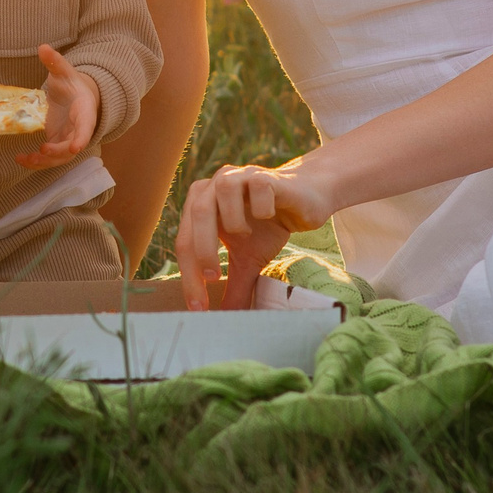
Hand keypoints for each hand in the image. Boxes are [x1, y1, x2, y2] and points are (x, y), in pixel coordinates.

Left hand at [16, 43, 99, 169]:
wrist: (75, 95)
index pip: (86, 127)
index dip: (82, 138)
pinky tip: (21, 159)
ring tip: (26, 159)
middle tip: (43, 150)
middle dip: (59, 152)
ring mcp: (67, 139)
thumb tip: (43, 47)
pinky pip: (49, 158)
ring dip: (45, 162)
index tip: (75, 147)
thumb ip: (55, 62)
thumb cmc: (72, 83)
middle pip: (72, 146)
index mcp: (85, 111)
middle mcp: (79, 129)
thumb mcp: (64, 71)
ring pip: (60, 157)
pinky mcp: (56, 144)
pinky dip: (36, 161)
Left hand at [174, 162, 333, 310]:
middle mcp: (215, 185)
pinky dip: (262, 208)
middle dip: (202, 249)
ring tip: (246, 236)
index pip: (186, 240)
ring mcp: (240, 176)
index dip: (189, 274)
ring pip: (223, 192)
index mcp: (201, 204)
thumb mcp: (248, 260)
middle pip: (197, 214)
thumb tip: (225, 317)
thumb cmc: (270, 225)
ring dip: (234, 221)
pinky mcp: (266, 175)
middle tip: (213, 278)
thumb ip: (234, 284)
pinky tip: (270, 216)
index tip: (199, 307)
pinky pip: (258, 188)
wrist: (306, 200)